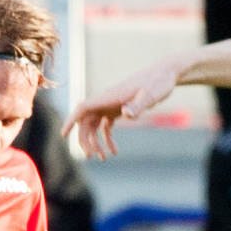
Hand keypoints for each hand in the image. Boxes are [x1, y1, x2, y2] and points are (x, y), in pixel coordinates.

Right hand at [63, 60, 181, 159]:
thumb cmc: (159, 81)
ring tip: (104, 158)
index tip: (63, 135)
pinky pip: (106, 127)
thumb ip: (137, 105)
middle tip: (92, 157)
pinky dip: (107, 139)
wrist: (167, 73)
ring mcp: (112, 105)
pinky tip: (114, 151)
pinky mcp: (119, 109)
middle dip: (85, 140)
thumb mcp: (150, 94)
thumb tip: (126, 114)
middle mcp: (106, 101)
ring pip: (94, 126)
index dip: (71, 121)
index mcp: (109, 96)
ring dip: (95, 142)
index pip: (83, 108)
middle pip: (86, 122)